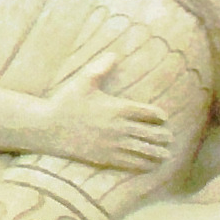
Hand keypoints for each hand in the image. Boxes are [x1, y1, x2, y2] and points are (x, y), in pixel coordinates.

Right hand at [36, 50, 175, 171]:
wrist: (49, 128)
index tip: (164, 118)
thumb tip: (114, 54)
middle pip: (151, 134)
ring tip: (166, 155)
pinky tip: (151, 166)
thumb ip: (101, 68)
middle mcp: (120, 127)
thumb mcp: (83, 81)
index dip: (159, 116)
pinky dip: (145, 165)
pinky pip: (132, 163)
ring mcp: (114, 144)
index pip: (148, 113)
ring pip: (145, 151)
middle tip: (170, 138)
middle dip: (164, 137)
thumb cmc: (66, 102)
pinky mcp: (107, 158)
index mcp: (117, 108)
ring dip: (159, 153)